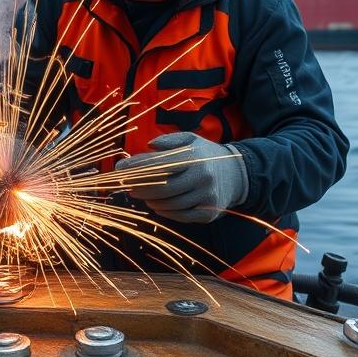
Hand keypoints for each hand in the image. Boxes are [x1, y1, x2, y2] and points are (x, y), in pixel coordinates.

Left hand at [114, 132, 247, 223]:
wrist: (237, 174)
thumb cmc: (205, 155)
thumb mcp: (190, 140)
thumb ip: (168, 141)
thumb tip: (148, 145)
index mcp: (194, 157)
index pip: (159, 164)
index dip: (137, 167)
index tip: (120, 168)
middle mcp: (201, 177)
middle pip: (162, 187)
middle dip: (140, 187)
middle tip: (126, 186)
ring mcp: (206, 197)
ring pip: (169, 204)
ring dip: (150, 201)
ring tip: (140, 194)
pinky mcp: (208, 213)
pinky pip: (180, 216)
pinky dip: (164, 212)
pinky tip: (156, 205)